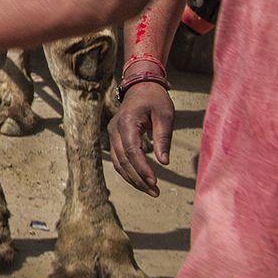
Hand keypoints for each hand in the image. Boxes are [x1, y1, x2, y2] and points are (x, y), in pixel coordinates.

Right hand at [108, 82, 174, 196]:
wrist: (141, 85)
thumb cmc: (155, 99)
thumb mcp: (165, 115)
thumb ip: (163, 138)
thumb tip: (164, 162)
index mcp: (127, 121)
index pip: (132, 150)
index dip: (142, 168)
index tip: (155, 182)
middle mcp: (115, 128)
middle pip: (123, 159)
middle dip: (138, 178)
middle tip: (156, 192)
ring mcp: (112, 132)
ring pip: (117, 161)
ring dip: (132, 178)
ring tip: (150, 190)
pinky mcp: (115, 136)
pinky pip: (117, 158)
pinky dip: (127, 171)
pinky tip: (141, 180)